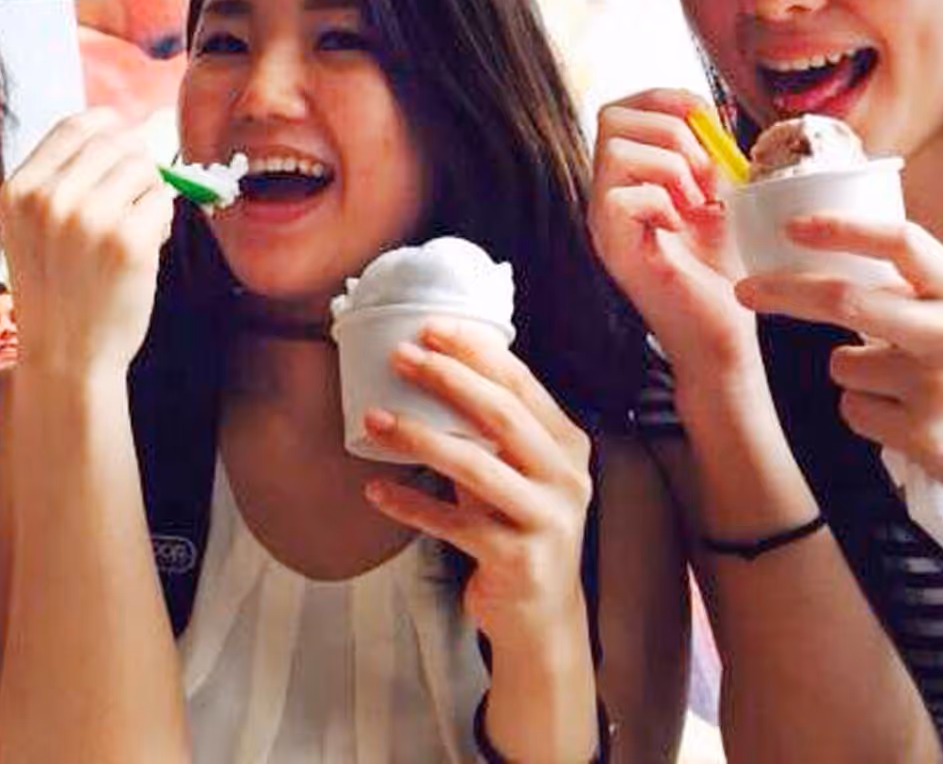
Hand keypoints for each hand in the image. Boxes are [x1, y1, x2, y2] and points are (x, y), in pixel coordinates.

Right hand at [0, 110, 175, 380]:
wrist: (67, 358)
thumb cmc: (58, 291)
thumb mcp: (32, 228)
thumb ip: (62, 178)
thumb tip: (127, 131)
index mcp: (18, 191)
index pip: (75, 125)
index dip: (108, 128)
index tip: (123, 145)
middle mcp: (48, 199)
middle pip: (115, 142)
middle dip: (134, 166)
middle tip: (132, 202)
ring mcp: (88, 218)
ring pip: (143, 167)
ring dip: (149, 193)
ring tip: (136, 229)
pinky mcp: (128, 240)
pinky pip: (163, 199)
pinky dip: (164, 219)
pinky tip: (147, 247)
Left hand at [363, 322, 592, 656]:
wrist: (540, 616)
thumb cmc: (517, 527)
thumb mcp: (514, 472)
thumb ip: (490, 431)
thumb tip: (433, 366)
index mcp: (568, 444)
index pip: (521, 384)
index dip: (476, 352)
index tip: (430, 327)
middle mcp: (565, 478)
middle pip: (502, 415)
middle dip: (447, 379)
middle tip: (399, 357)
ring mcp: (546, 520)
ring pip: (475, 468)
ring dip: (418, 438)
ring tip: (374, 419)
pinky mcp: (518, 560)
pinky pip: (454, 525)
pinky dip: (411, 505)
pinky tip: (376, 489)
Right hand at [587, 90, 761, 395]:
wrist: (722, 336)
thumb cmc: (722, 274)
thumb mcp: (723, 198)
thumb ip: (709, 157)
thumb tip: (709, 116)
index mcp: (629, 177)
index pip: (622, 108)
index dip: (666, 98)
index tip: (708, 121)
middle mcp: (606, 193)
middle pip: (611, 116)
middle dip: (670, 130)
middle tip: (703, 173)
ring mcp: (603, 221)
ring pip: (613, 150)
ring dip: (669, 166)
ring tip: (695, 202)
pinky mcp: (611, 247)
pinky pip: (620, 196)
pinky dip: (660, 201)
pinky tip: (681, 227)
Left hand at [736, 214, 942, 533]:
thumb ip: (919, 291)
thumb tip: (837, 263)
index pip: (900, 242)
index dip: (842, 229)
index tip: (794, 226)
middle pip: (846, 300)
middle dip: (785, 292)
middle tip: (747, 290)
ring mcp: (936, 387)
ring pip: (842, 364)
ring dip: (854, 374)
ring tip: (907, 390)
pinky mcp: (922, 436)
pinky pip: (854, 411)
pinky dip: (867, 415)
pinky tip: (912, 423)